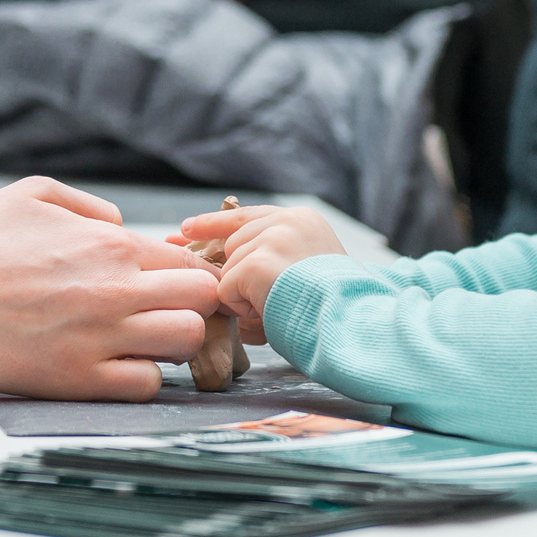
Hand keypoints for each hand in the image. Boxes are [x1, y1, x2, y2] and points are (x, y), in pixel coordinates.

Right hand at [0, 176, 217, 399]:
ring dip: (170, 343)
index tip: (165, 289)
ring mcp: (98, 337)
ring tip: (138, 344)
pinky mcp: (76, 379)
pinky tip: (111, 368)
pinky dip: (138, 378)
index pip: (188, 260)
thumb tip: (120, 226)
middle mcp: (115, 288)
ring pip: (184, 342)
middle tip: (161, 316)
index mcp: (109, 242)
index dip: (184, 276)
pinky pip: (144, 386)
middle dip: (190, 306)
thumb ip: (88, 206)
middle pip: (202, 299)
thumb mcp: (30, 194)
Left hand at [180, 204, 344, 337]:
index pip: (244, 215)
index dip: (211, 224)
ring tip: (280, 304)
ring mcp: (271, 239)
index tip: (184, 228)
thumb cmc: (333, 307)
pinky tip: (270, 309)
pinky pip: (226, 289)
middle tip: (261, 296)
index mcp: (302, 220)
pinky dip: (241, 307)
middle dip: (231, 272)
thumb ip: (269, 261)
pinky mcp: (256, 263)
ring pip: (228, 268)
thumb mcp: (305, 270)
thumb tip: (220, 279)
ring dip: (244, 295)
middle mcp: (286, 221)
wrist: (351, 321)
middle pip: (232, 245)